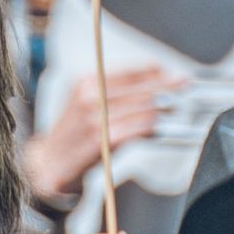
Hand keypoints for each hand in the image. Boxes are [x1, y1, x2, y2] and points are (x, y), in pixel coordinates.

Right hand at [24, 65, 177, 204]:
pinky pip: (135, 130)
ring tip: (177, 105)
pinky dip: (151, 126)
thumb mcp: (85, 103)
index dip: (152, 71)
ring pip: (140, 108)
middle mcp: (89, 96)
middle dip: (164, 85)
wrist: (49, 162)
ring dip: (162, 106)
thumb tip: (149, 83)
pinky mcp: (102, 140)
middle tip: (184, 82)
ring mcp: (95, 118)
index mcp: (85, 82)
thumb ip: (113, 93)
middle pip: (138, 88)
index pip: (128, 73)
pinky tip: (161, 126)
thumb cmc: (73, 132)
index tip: (171, 71)